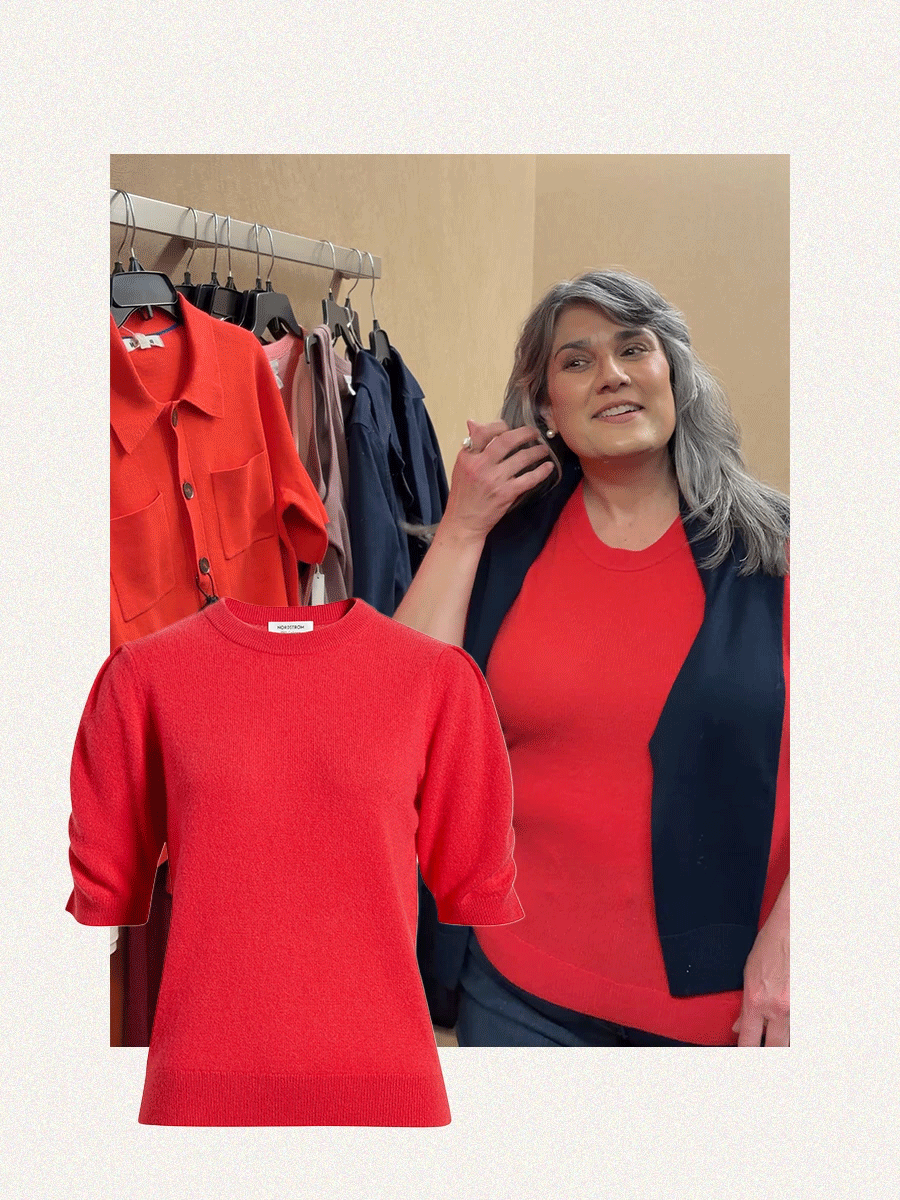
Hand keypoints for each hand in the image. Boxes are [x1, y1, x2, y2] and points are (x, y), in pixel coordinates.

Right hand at [440, 420, 554, 542]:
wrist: (464, 522)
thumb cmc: (463, 496)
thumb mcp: (461, 467)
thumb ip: (471, 446)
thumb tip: (473, 423)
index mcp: (468, 457)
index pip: (484, 432)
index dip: (500, 426)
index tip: (510, 427)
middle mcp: (480, 466)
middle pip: (506, 440)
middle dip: (525, 433)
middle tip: (534, 433)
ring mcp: (494, 480)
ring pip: (521, 458)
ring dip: (537, 451)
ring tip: (543, 450)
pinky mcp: (506, 494)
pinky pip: (529, 479)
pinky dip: (541, 471)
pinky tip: (548, 467)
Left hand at [733, 879, 789, 1045]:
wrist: (791, 928)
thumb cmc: (770, 946)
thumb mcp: (748, 974)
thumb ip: (745, 1005)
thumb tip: (740, 1027)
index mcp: (756, 1000)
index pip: (749, 1041)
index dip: (747, 1053)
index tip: (746, 1055)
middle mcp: (778, 1007)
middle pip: (775, 1047)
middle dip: (770, 1051)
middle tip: (766, 1049)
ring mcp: (796, 1006)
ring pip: (791, 1037)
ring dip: (785, 1038)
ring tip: (779, 1036)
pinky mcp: (810, 1001)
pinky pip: (801, 1023)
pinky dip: (795, 1024)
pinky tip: (791, 1025)